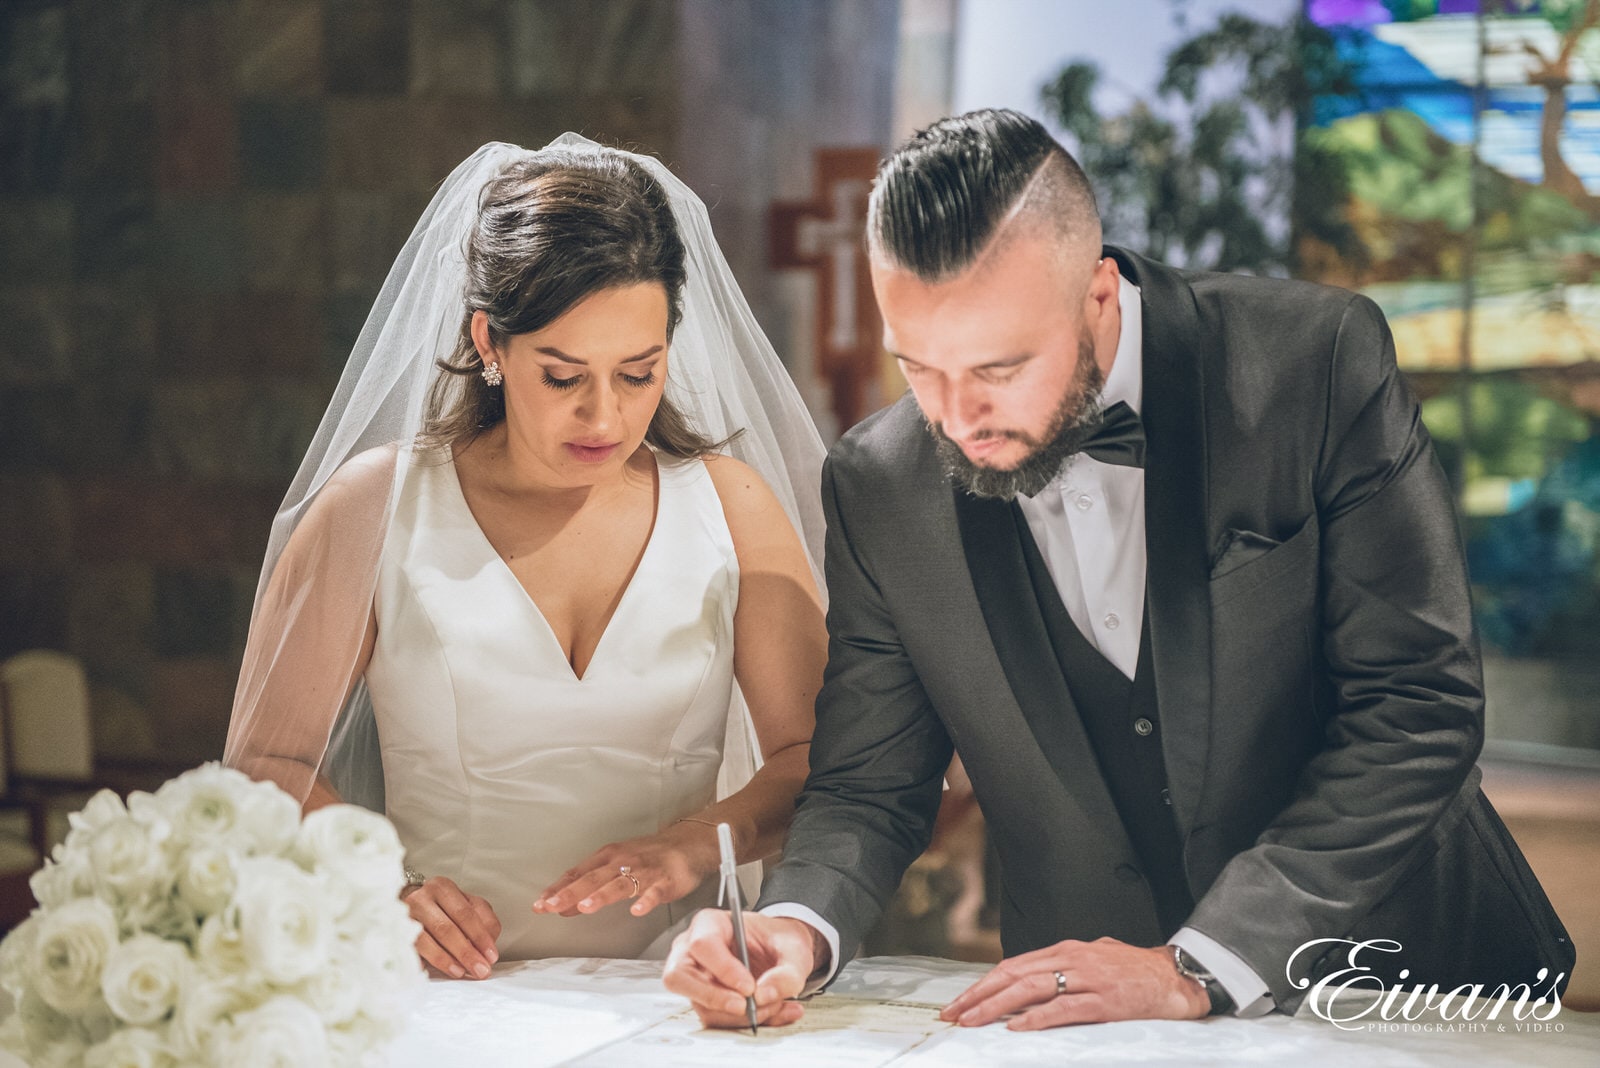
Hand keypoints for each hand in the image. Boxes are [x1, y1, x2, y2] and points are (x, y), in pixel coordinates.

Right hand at [402, 876, 501, 979]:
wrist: (402, 902)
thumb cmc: (439, 907)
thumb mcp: (464, 904)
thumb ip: (482, 918)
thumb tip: (490, 941)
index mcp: (443, 888)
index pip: (465, 913)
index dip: (480, 936)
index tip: (491, 955)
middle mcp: (421, 898)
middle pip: (446, 928)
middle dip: (466, 952)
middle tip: (481, 970)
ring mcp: (403, 916)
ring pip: (426, 940)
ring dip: (446, 959)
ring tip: (461, 972)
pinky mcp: (392, 932)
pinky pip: (409, 949)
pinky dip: (423, 961)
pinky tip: (434, 971)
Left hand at [533, 822, 719, 918]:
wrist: (687, 844)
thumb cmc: (648, 857)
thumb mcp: (615, 865)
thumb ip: (590, 885)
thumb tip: (562, 905)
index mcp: (608, 857)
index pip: (578, 874)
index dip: (558, 889)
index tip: (539, 904)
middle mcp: (622, 862)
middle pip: (593, 879)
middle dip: (570, 893)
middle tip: (550, 906)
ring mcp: (644, 871)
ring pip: (620, 884)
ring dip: (602, 895)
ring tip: (585, 907)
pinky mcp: (666, 881)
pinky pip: (655, 892)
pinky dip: (646, 900)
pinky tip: (637, 911)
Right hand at [663, 909, 822, 1028]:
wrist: (781, 951)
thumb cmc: (778, 940)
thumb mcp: (794, 948)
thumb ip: (787, 971)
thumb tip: (765, 994)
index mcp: (711, 924)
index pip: (703, 945)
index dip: (723, 969)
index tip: (749, 986)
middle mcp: (694, 950)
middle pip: (680, 977)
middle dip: (714, 998)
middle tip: (744, 1007)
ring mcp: (695, 977)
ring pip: (699, 1004)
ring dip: (736, 1015)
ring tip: (771, 1006)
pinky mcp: (704, 1000)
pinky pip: (714, 1019)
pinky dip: (743, 1023)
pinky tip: (769, 1013)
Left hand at [940, 937, 1209, 1029]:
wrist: (1176, 975)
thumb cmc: (1135, 970)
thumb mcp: (1093, 959)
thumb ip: (1064, 967)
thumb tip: (1033, 980)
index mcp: (1066, 950)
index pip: (1012, 966)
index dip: (982, 984)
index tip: (959, 1003)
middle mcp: (1071, 959)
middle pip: (1012, 975)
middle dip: (977, 996)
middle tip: (953, 1015)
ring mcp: (1087, 978)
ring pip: (1030, 989)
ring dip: (995, 1006)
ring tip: (971, 1021)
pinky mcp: (1104, 1001)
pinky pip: (1063, 1009)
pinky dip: (1036, 1017)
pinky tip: (1016, 1026)